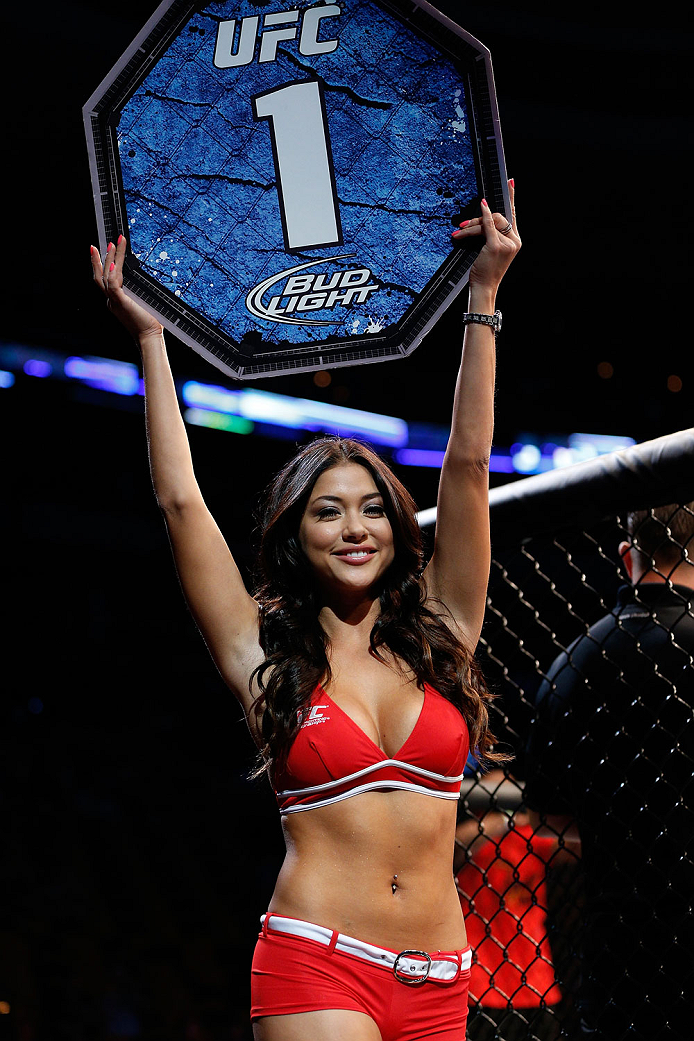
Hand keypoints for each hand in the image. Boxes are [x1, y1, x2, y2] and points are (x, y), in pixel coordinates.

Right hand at [90, 235, 163, 340]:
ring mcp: (114, 301)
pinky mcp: (120, 303)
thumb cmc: (149, 323)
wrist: (149, 337)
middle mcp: (111, 301)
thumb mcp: (142, 303)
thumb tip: (144, 279)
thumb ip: (138, 292)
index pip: (105, 279)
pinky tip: (114, 264)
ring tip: (112, 245)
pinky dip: (112, 274)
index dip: (101, 266)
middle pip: (100, 276)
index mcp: (115, 301)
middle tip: (99, 244)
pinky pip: (113, 286)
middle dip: (98, 259)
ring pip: (106, 276)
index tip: (102, 252)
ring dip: (109, 259)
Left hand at [451, 179, 519, 294]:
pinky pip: (488, 225)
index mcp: (515, 241)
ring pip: (490, 222)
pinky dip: (482, 216)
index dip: (511, 197)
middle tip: (463, 226)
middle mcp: (514, 241)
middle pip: (498, 216)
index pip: (513, 214)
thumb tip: (482, 218)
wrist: (484, 288)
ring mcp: (507, 244)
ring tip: (458, 233)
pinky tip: (480, 208)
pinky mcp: (496, 246)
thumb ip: (491, 234)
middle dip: (478, 219)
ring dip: (471, 226)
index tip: (510, 182)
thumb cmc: (484, 271)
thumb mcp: (490, 251)